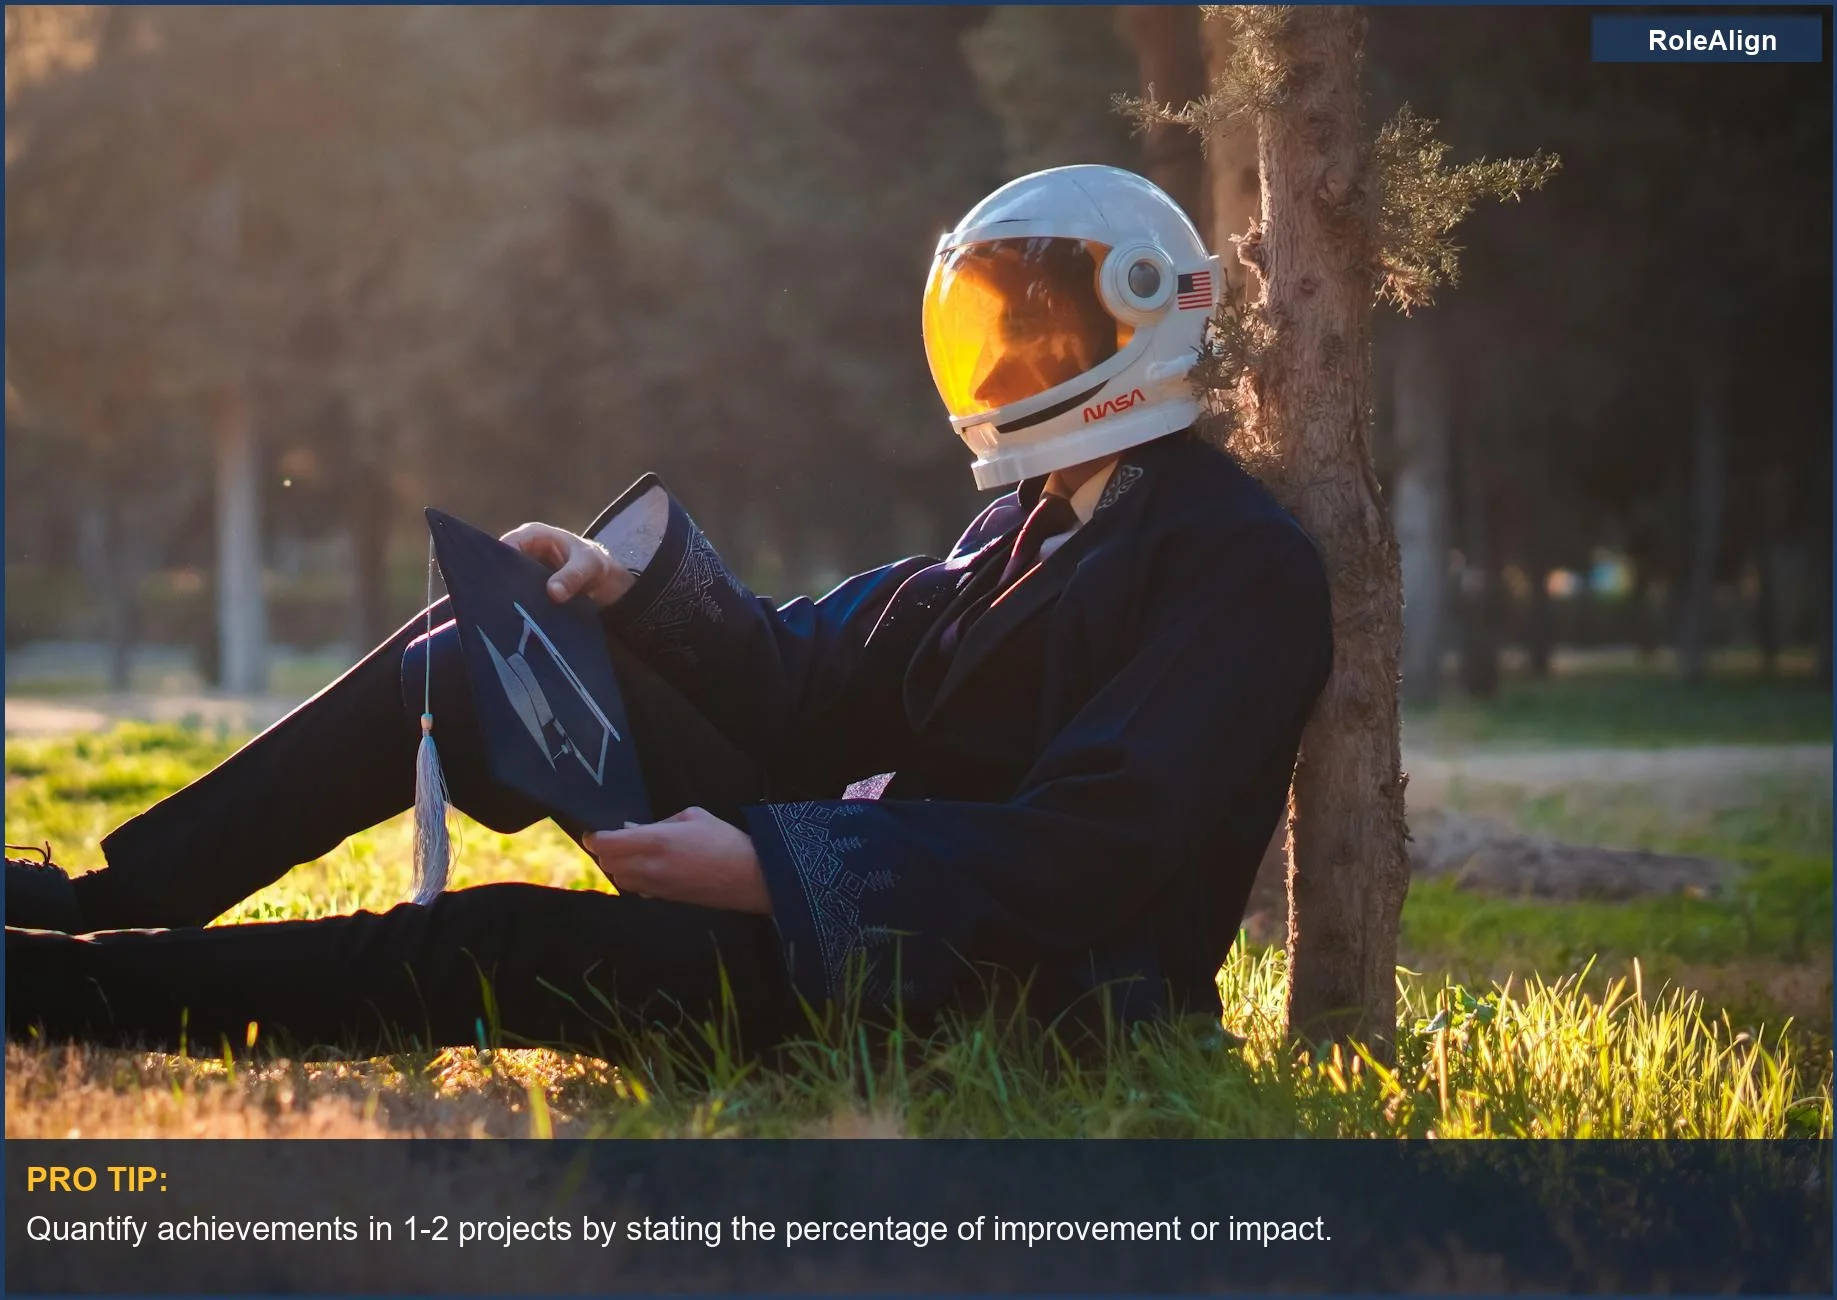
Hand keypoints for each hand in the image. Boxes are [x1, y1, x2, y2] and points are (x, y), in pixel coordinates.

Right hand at [499, 522, 635, 607]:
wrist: (605, 581)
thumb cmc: (595, 563)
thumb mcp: (589, 566)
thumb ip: (573, 577)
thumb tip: (553, 592)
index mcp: (533, 535)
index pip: (505, 546)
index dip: (500, 565)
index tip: (502, 587)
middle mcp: (523, 551)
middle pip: (501, 567)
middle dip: (502, 585)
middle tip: (504, 607)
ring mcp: (523, 571)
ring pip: (507, 585)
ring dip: (510, 600)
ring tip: (510, 617)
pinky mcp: (527, 589)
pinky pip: (516, 597)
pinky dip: (518, 608)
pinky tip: (518, 622)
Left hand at [584, 808, 771, 914]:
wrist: (750, 877)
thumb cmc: (724, 840)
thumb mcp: (693, 817)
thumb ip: (659, 822)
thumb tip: (633, 828)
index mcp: (654, 841)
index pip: (606, 844)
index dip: (594, 837)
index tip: (595, 832)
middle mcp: (649, 867)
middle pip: (607, 864)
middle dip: (607, 852)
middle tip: (617, 840)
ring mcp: (656, 887)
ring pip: (620, 880)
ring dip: (620, 867)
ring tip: (633, 854)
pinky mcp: (665, 898)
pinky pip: (637, 890)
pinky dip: (635, 879)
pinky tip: (651, 869)